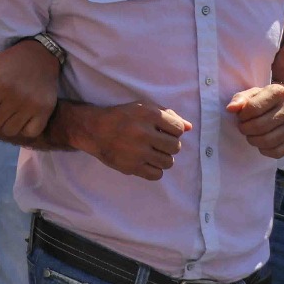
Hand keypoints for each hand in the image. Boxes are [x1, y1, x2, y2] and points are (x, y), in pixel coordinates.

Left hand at [0, 37, 59, 141]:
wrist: (40, 56)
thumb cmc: (7, 63)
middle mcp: (16, 97)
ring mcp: (32, 105)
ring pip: (10, 132)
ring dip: (3, 127)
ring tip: (3, 116)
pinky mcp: (46, 110)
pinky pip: (29, 133)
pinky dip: (22, 130)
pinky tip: (19, 119)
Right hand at [74, 101, 190, 179]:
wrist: (93, 129)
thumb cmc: (121, 117)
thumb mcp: (142, 108)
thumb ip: (167, 115)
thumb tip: (190, 127)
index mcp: (148, 115)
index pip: (178, 129)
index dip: (173, 130)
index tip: (162, 131)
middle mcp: (143, 133)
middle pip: (176, 147)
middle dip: (169, 145)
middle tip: (157, 143)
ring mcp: (137, 151)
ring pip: (168, 162)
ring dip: (162, 158)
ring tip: (151, 152)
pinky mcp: (131, 167)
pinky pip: (157, 174)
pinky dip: (154, 170)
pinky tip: (146, 162)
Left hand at [229, 84, 283, 158]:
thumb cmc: (268, 100)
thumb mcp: (254, 94)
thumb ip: (240, 99)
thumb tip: (230, 109)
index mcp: (278, 93)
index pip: (253, 108)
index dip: (242, 115)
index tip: (240, 116)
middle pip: (259, 126)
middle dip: (245, 129)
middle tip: (243, 127)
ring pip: (268, 141)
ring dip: (253, 140)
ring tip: (251, 135)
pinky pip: (277, 152)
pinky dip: (264, 151)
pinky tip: (261, 144)